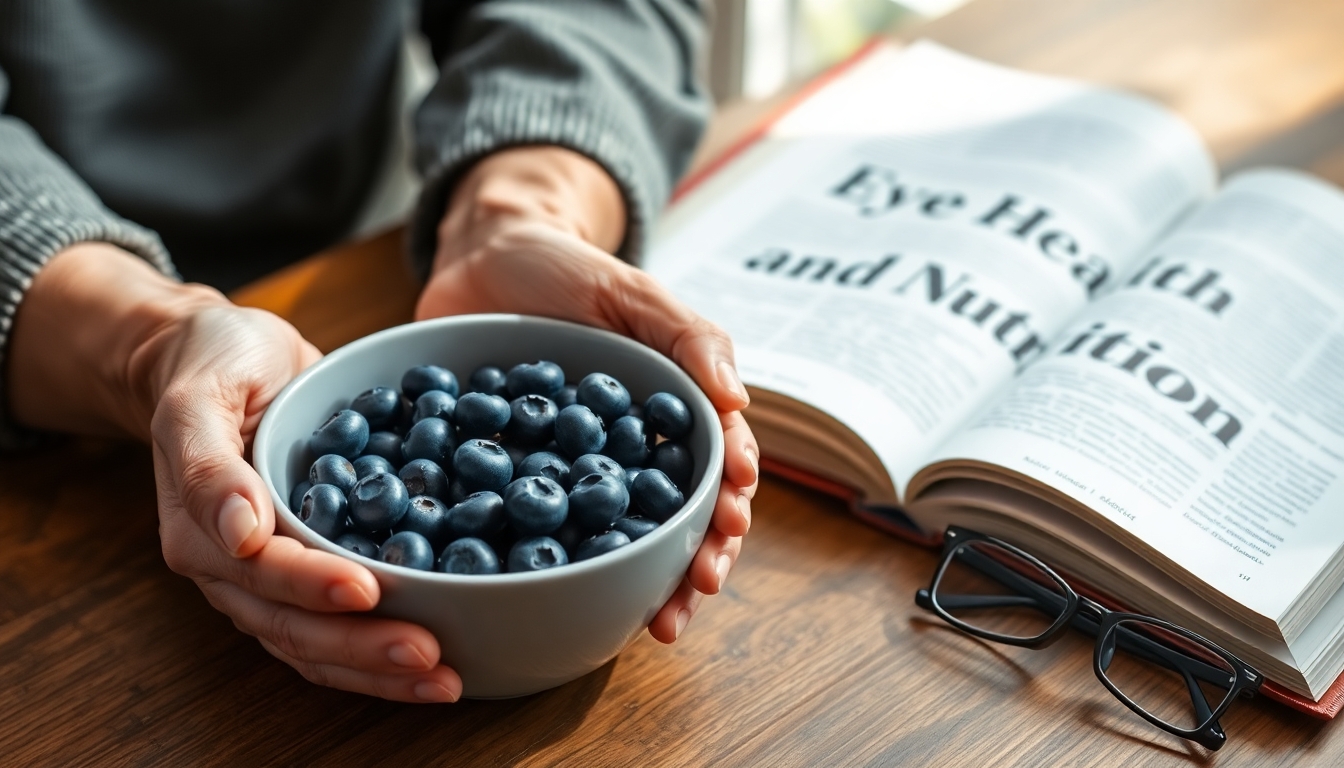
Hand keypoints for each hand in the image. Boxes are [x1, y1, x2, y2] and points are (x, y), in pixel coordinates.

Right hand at [9, 245, 462, 701]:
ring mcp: (271, 579)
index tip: (369, 590)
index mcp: (202, 533)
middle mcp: (235, 569)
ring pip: (320, 644)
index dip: (315, 586)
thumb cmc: (212, 366)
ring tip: (444, 681)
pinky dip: (384, 647)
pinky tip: (440, 662)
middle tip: (431, 657)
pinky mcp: (309, 571)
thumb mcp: (199, 396)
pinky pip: (342, 625)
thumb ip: (210, 464)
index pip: (262, 574)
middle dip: (363, 648)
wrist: (222, 359)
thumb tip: (241, 531)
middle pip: (295, 628)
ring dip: (380, 668)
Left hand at [418, 148, 758, 641]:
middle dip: (691, 565)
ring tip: (651, 624)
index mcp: (669, 413)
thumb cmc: (567, 269)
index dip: (726, 501)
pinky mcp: (514, 481)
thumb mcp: (633, 292)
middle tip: (688, 599)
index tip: (727, 526)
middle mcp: (629, 454)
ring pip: (616, 542)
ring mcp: (572, 474)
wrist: (478, 258)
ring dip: (640, 585)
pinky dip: (551, 565)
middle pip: (674, 521)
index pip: (713, 467)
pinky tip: (555, 595)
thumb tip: (737, 400)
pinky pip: (536, 530)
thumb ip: (688, 336)